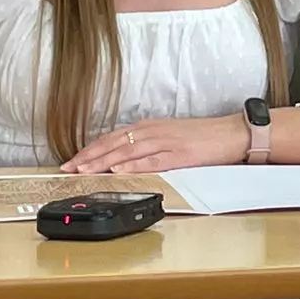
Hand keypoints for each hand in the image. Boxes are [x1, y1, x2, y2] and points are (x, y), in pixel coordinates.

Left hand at [60, 114, 249, 176]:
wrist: (231, 133)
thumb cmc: (203, 137)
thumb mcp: (170, 135)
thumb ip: (147, 145)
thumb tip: (123, 158)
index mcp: (150, 127)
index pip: (113, 137)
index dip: (91, 149)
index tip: (72, 161)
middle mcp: (154, 132)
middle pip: (114, 143)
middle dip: (89, 156)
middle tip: (68, 168)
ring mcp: (166, 143)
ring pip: (128, 151)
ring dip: (104, 161)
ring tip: (84, 170)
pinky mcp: (179, 155)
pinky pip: (152, 161)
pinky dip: (133, 166)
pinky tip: (119, 171)